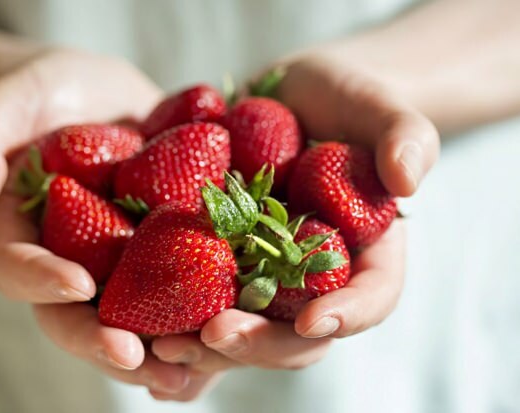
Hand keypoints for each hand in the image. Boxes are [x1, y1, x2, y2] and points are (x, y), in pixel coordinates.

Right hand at [0, 49, 208, 395]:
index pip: (18, 269)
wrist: (97, 99)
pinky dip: (203, 315)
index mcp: (21, 237)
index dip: (42, 282)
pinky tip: (234, 331)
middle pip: (79, 317)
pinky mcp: (163, 252)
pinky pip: (180, 290)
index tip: (77, 285)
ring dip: (161, 350)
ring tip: (192, 371)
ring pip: (134, 320)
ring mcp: (119, 265)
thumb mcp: (7, 101)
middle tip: (138, 358)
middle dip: (107, 343)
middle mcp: (70, 263)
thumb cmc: (41, 97)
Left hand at [151, 50, 437, 394]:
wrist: (293, 98)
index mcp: (363, 254)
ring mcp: (262, 274)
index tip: (316, 321)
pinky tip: (140, 339)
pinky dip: (172, 324)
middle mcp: (311, 278)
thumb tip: (409, 179)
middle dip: (257, 344)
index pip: (371, 297)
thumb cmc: (346, 103)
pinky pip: (199, 302)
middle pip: (294, 332)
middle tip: (215, 336)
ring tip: (162, 346)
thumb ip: (405, 136)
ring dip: (204, 348)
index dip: (349, 315)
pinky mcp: (220, 261)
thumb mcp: (380, 109)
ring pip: (242, 329)